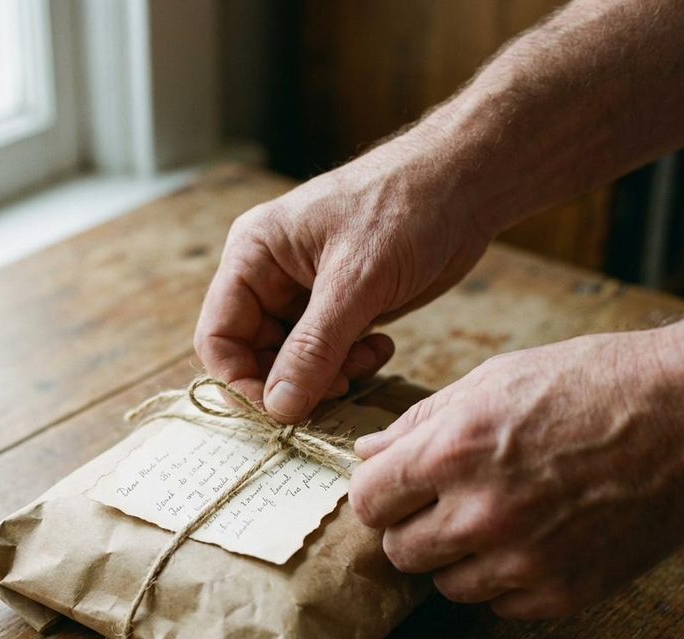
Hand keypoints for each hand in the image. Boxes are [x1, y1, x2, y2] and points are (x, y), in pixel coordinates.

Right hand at [194, 123, 490, 422]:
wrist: (465, 183)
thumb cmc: (405, 208)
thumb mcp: (356, 282)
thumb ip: (314, 348)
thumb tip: (280, 407)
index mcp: (253, 256)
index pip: (218, 337)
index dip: (242, 381)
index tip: (283, 410)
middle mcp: (269, 277)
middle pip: (255, 356)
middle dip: (294, 381)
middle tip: (339, 387)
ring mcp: (304, 294)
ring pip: (293, 363)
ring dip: (328, 376)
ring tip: (367, 358)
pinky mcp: (339, 308)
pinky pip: (327, 356)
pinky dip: (350, 363)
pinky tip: (382, 347)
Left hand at [349, 310, 683, 619]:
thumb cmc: (589, 384)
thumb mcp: (494, 380)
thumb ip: (419, 422)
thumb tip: (368, 452)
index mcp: (453, 452)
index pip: (367, 499)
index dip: (377, 493)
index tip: (393, 490)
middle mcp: (481, 513)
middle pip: (398, 551)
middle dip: (411, 527)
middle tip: (443, 505)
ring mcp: (523, 560)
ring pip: (445, 585)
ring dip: (458, 558)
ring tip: (498, 520)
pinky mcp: (562, 593)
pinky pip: (499, 606)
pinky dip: (506, 580)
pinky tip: (534, 541)